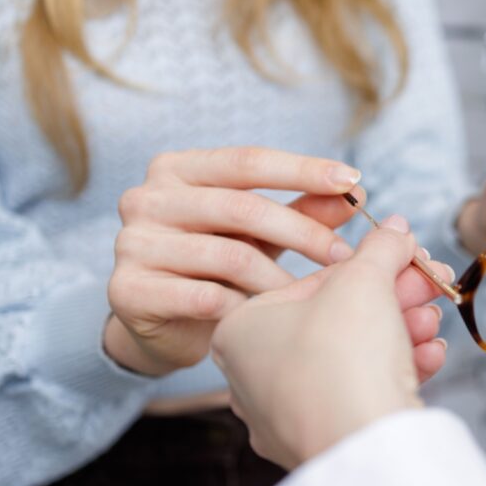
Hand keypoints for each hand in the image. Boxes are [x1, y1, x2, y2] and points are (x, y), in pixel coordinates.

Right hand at [105, 146, 440, 377]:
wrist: (160, 325)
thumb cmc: (217, 265)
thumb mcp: (262, 232)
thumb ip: (303, 209)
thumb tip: (357, 193)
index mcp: (177, 168)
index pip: (248, 160)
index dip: (303, 169)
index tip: (352, 180)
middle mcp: (146, 198)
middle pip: (242, 207)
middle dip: (303, 232)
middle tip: (345, 258)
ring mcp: (131, 243)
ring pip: (227, 255)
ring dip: (278, 279)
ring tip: (310, 296)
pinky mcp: (128, 290)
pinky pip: (203, 297)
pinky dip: (243, 308)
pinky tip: (267, 319)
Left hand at [210, 214, 445, 469]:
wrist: (363, 445)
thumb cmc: (342, 355)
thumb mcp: (365, 280)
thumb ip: (381, 248)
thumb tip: (394, 229)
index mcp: (240, 330)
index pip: (314, 281)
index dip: (372, 263)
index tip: (408, 255)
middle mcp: (252, 376)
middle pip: (337, 319)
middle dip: (395, 298)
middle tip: (431, 282)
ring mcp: (286, 415)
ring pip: (352, 357)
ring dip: (402, 331)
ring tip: (433, 319)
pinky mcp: (322, 441)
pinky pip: (359, 394)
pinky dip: (397, 370)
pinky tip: (430, 354)